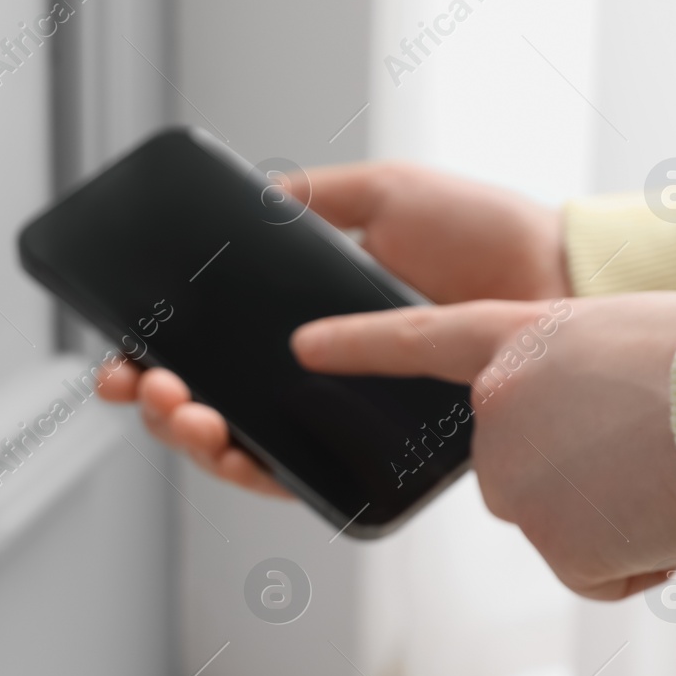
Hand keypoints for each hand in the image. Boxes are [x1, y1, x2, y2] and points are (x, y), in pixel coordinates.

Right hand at [97, 161, 567, 494]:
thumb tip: (255, 196)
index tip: (120, 354)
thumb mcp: (386, 194)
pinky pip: (298, 481)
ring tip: (180, 408)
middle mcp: (308, 377)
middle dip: (155, 400)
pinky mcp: (374, 459)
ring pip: (237, 449)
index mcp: (299, 317)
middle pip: (204, 404)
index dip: (150, 356)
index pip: (205, 346)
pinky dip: (253, 471)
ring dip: (189, 436)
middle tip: (147, 383)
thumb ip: (316, 198)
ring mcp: (335, 421)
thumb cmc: (484, 234)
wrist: (555, 280)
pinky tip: (229, 448)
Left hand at [290, 291, 675, 598]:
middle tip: (647, 453)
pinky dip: (638, 560)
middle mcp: (498, 406)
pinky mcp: (547, 538)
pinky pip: (597, 568)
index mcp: (524, 338)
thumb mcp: (632, 340)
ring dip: (618, 517)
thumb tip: (587, 435)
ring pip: (565, 521)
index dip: (362, 344)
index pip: (422, 340)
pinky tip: (667, 520)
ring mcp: (514, 473)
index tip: (305, 346)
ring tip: (668, 477)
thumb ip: (578, 379)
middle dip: (582, 475)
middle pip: (519, 463)